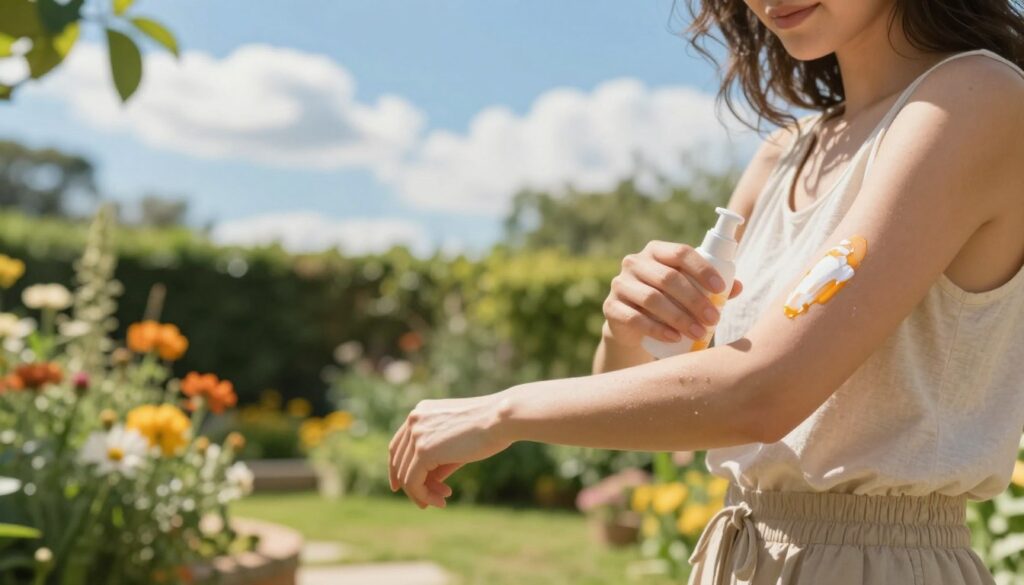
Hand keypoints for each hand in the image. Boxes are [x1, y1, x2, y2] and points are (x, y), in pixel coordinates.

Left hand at [388, 394, 513, 508]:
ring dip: (422, 493)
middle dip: (415, 485)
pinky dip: (424, 496)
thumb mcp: (457, 443)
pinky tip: (442, 501)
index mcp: (421, 411)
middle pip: (399, 461)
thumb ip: (438, 459)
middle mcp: (413, 419)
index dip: (397, 469)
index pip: (398, 445)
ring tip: (442, 502)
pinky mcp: (423, 450)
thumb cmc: (488, 428)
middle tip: (435, 500)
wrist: (502, 418)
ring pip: (405, 475)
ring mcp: (416, 434)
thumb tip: (427, 483)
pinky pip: (413, 482)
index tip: (404, 488)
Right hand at [602, 240, 742, 347]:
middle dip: (695, 300)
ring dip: (679, 317)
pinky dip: (657, 329)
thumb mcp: (688, 290)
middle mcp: (635, 262)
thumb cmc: (667, 301)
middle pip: (668, 278)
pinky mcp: (612, 307)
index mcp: (656, 251)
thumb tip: (738, 286)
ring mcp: (620, 284)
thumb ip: (711, 286)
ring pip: (652, 299)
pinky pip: (635, 318)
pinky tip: (675, 338)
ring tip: (699, 332)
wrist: (632, 325)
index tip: (721, 289)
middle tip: (713, 319)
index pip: (681, 252)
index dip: (702, 269)